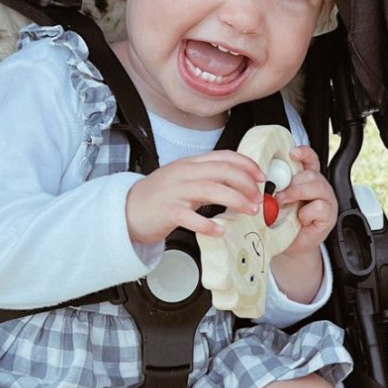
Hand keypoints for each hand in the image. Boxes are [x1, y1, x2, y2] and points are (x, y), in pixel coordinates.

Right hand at [125, 151, 263, 244]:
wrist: (126, 209)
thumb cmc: (158, 197)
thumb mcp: (184, 179)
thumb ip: (208, 178)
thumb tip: (239, 186)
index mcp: (190, 164)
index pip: (224, 157)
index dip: (247, 165)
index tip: (261, 177)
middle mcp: (184, 173)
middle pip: (222, 171)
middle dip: (246, 184)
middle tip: (258, 198)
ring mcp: (175, 192)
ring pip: (211, 189)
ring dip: (236, 200)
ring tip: (249, 210)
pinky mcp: (167, 212)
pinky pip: (191, 217)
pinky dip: (208, 224)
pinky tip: (220, 230)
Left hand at [270, 145, 336, 300]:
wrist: (289, 247)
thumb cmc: (281, 223)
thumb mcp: (274, 200)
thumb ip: (271, 187)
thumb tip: (255, 177)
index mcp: (305, 178)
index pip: (309, 159)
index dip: (303, 153)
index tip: (291, 153)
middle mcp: (318, 186)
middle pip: (311, 173)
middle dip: (292, 183)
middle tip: (277, 195)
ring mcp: (326, 200)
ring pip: (317, 186)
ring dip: (296, 194)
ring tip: (284, 204)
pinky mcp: (329, 215)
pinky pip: (319, 206)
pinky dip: (306, 213)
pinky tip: (300, 220)